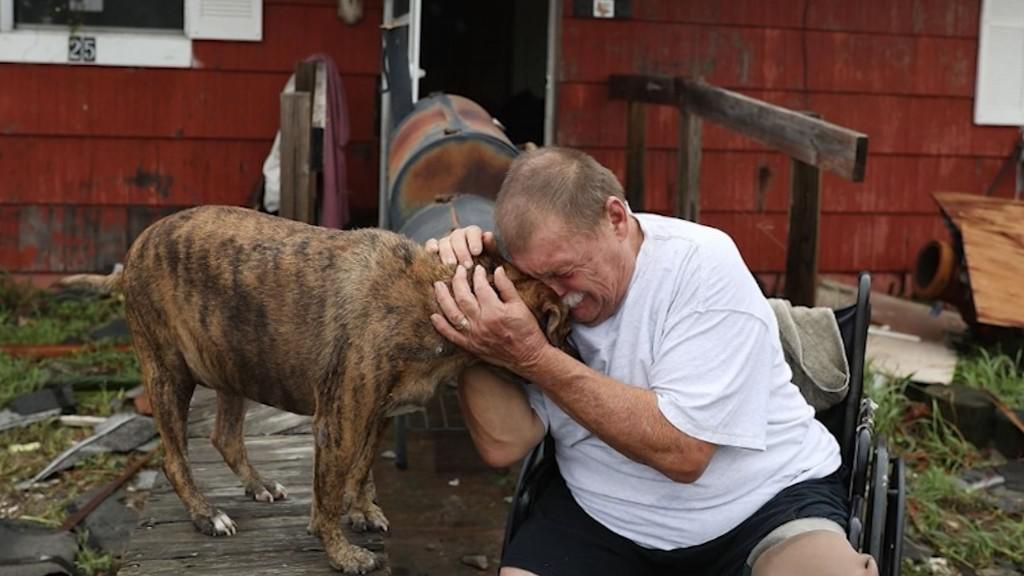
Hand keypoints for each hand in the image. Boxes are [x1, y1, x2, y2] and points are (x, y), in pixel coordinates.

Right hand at [425, 225, 496, 268]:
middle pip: (457, 236)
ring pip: (444, 241)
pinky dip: (431, 246)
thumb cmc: (484, 269)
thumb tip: (488, 235)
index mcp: (473, 235)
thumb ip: (491, 247)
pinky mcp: (434, 249)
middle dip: (462, 251)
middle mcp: (459, 236)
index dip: (474, 241)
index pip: (473, 232)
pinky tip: (433, 252)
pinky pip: (430, 244)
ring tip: (452, 265)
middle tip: (466, 265)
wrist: (470, 281)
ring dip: (447, 253)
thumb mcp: (491, 260)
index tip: (477, 252)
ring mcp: (445, 242)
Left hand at [431, 264, 550, 371]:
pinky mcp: (470, 346)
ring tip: (438, 286)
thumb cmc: (527, 331)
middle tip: (458, 270)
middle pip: (462, 297)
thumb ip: (507, 287)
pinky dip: (441, 326)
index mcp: (495, 311)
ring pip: (452, 313)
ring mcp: (473, 335)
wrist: (528, 357)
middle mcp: (481, 322)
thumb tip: (497, 269)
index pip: (480, 287)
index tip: (476, 269)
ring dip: (442, 298)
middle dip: (458, 280)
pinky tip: (434, 316)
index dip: (477, 275)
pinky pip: (451, 335)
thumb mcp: (520, 306)